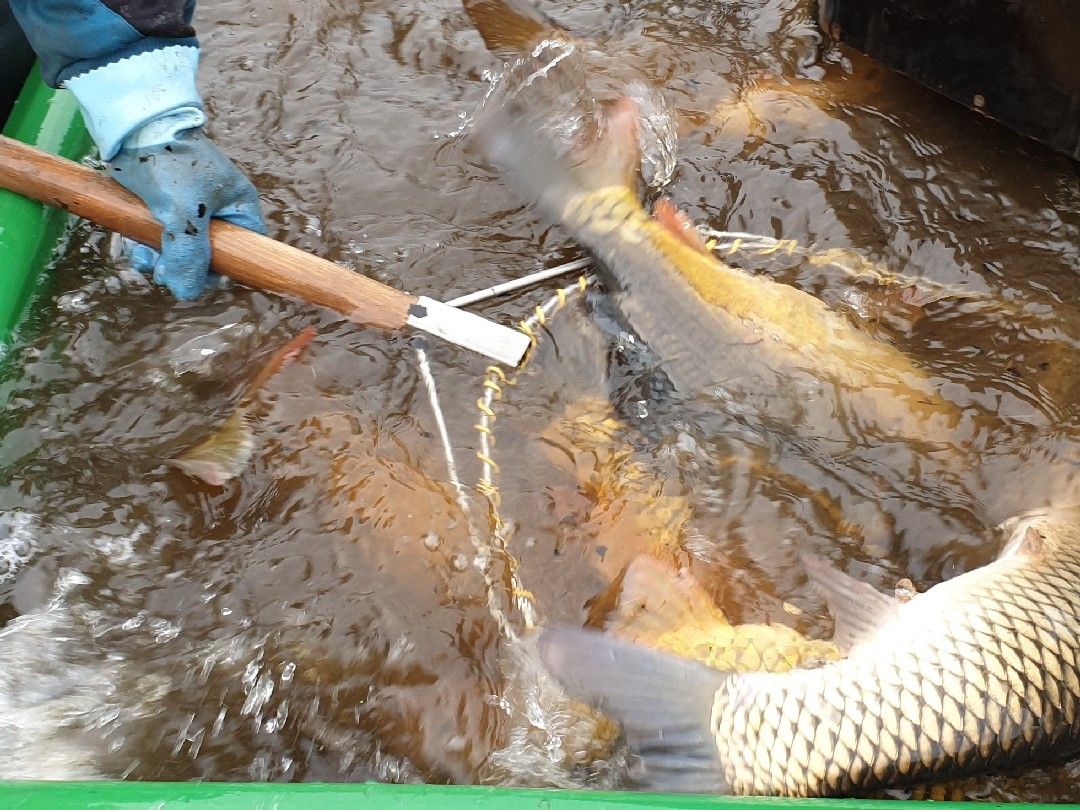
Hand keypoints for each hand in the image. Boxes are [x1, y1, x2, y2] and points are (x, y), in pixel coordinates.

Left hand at [109, 126, 265, 299]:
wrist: (130, 119)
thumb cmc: (167, 161)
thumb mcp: (182, 211)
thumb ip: (189, 255)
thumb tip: (187, 293)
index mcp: (237, 206)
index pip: (245, 250)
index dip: (225, 269)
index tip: (198, 276)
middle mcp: (217, 208)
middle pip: (208, 255)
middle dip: (183, 267)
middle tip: (161, 270)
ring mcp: (187, 205)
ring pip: (179, 249)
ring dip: (159, 260)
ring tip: (142, 257)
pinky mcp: (159, 202)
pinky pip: (159, 237)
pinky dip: (146, 246)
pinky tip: (132, 246)